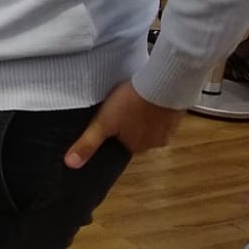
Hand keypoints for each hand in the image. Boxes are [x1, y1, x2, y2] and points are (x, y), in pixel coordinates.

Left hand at [64, 80, 183, 167]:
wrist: (161, 85)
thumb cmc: (132, 103)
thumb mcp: (102, 123)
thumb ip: (87, 143)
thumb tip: (72, 163)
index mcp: (135, 147)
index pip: (120, 143)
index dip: (114, 131)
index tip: (111, 119)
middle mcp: (154, 143)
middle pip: (136, 135)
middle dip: (128, 123)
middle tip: (121, 107)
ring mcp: (168, 129)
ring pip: (150, 125)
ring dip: (142, 115)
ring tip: (133, 101)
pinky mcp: (176, 114)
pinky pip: (163, 114)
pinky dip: (155, 107)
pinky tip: (148, 97)